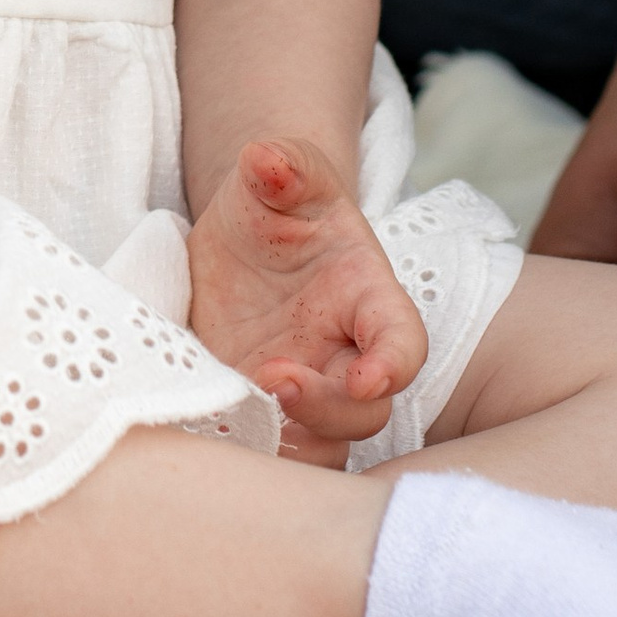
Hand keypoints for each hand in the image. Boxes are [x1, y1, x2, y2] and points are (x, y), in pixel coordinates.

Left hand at [187, 136, 427, 465]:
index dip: (392, 363)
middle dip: (325, 408)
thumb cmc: (275, 209)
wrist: (243, 246)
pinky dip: (251, 455)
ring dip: (291, 443)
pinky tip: (214, 431)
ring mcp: (306, 393)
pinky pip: (273, 457)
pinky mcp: (264, 417)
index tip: (367, 377)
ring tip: (241, 404)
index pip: (402, 339)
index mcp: (366, 297)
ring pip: (324, 449)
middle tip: (271, 377)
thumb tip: (268, 159)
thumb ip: (282, 164)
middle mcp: (345, 356)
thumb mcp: (278, 175)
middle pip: (365, 412)